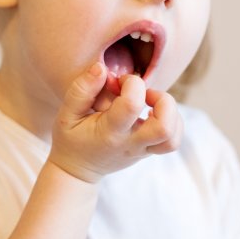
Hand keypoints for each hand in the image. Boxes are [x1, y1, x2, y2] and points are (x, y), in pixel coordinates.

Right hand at [48, 62, 183, 183]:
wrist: (78, 170)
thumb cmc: (71, 138)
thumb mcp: (66, 114)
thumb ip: (82, 89)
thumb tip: (101, 68)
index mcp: (110, 132)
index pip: (132, 105)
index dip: (131, 83)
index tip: (119, 82)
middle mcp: (131, 143)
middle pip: (164, 127)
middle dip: (162, 100)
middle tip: (144, 94)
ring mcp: (143, 150)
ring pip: (173, 137)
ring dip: (170, 112)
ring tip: (150, 103)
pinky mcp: (149, 151)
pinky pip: (173, 140)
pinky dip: (172, 121)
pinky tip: (153, 112)